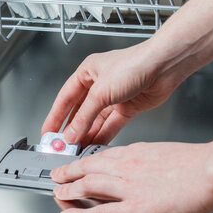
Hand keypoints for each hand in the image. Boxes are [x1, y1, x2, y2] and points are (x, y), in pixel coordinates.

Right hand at [42, 40, 180, 144]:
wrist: (164, 66)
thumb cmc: (134, 64)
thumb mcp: (101, 92)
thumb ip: (84, 116)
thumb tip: (71, 133)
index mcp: (87, 73)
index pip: (65, 99)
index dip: (55, 117)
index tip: (48, 133)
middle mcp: (99, 84)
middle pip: (80, 111)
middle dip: (71, 129)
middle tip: (62, 145)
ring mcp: (114, 97)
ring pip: (96, 120)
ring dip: (87, 134)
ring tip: (77, 149)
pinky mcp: (128, 107)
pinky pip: (112, 124)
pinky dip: (104, 135)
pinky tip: (95, 144)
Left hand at [51, 142, 212, 212]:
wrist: (211, 169)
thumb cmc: (195, 162)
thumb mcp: (161, 150)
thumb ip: (144, 157)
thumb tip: (138, 161)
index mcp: (133, 152)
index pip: (100, 156)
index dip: (82, 161)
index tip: (74, 164)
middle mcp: (125, 167)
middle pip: (87, 168)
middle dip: (69, 172)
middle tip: (56, 176)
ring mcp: (128, 188)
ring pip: (88, 186)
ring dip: (69, 190)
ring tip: (58, 193)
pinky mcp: (135, 208)